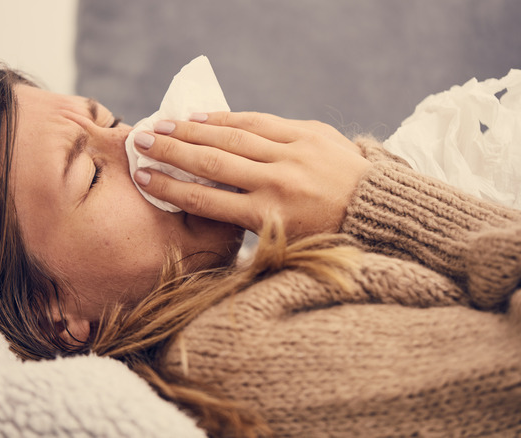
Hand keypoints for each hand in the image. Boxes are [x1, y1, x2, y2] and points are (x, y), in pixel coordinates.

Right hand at [133, 111, 371, 237]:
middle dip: (172, 152)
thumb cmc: (327, 236)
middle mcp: (278, 182)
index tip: (144, 178)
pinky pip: (260, 122)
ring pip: (232, 137)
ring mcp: (294, 153)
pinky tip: (203, 118)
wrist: (379, 210)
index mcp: (271, 217)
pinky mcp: (309, 132)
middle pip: (213, 163)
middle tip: (141, 142)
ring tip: (163, 126)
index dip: (171, 188)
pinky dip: (228, 119)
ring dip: (192, 130)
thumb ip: (249, 227)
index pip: (208, 201)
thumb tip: (208, 207)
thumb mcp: (287, 244)